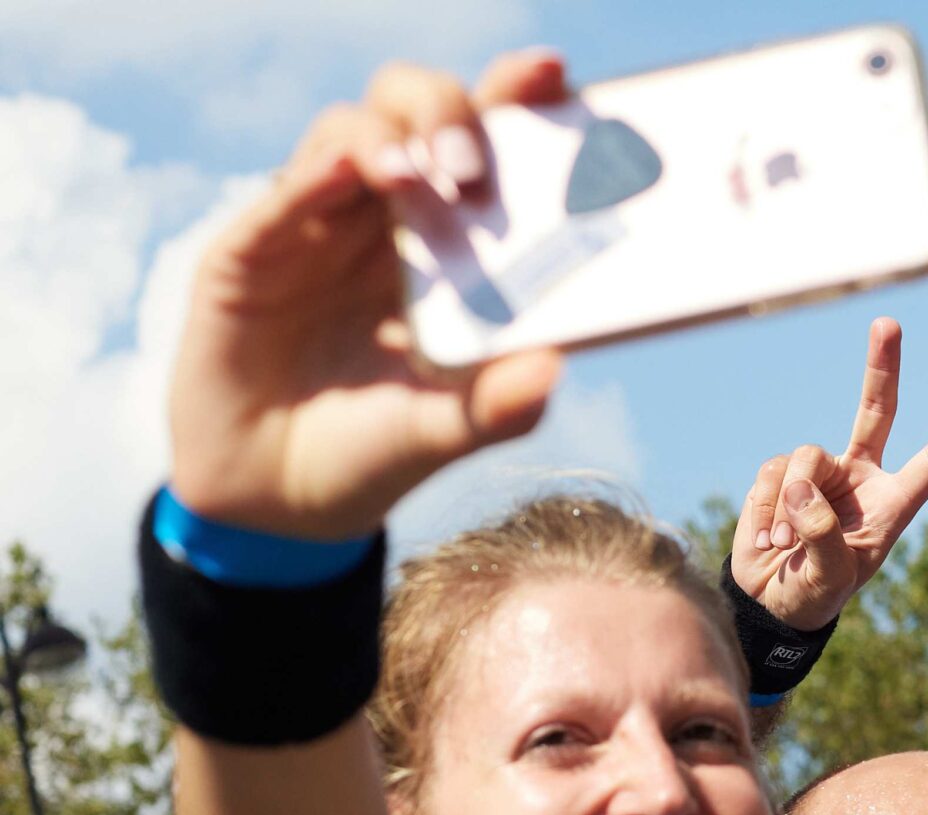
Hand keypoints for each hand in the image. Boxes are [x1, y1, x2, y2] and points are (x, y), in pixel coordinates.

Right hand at [166, 53, 570, 539]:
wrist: (279, 502)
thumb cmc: (379, 447)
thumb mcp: (448, 431)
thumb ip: (499, 404)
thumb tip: (552, 368)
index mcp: (453, 241)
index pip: (489, 145)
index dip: (518, 100)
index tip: (555, 77)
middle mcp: (388, 218)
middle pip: (418, 113)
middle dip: (453, 111)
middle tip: (478, 164)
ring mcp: (316, 226)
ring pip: (353, 133)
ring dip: (394, 139)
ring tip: (423, 174)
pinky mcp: (251, 253)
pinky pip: (284, 195)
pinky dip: (319, 175)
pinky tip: (351, 171)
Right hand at [727, 318, 927, 629]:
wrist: (771, 601)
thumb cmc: (815, 594)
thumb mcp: (829, 580)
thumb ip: (822, 537)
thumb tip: (802, 490)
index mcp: (892, 504)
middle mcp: (861, 478)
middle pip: (875, 410)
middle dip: (881, 366)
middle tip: (888, 323)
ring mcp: (821, 473)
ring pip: (805, 457)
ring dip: (790, 501)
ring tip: (785, 543)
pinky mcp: (780, 474)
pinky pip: (771, 471)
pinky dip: (765, 506)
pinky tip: (768, 536)